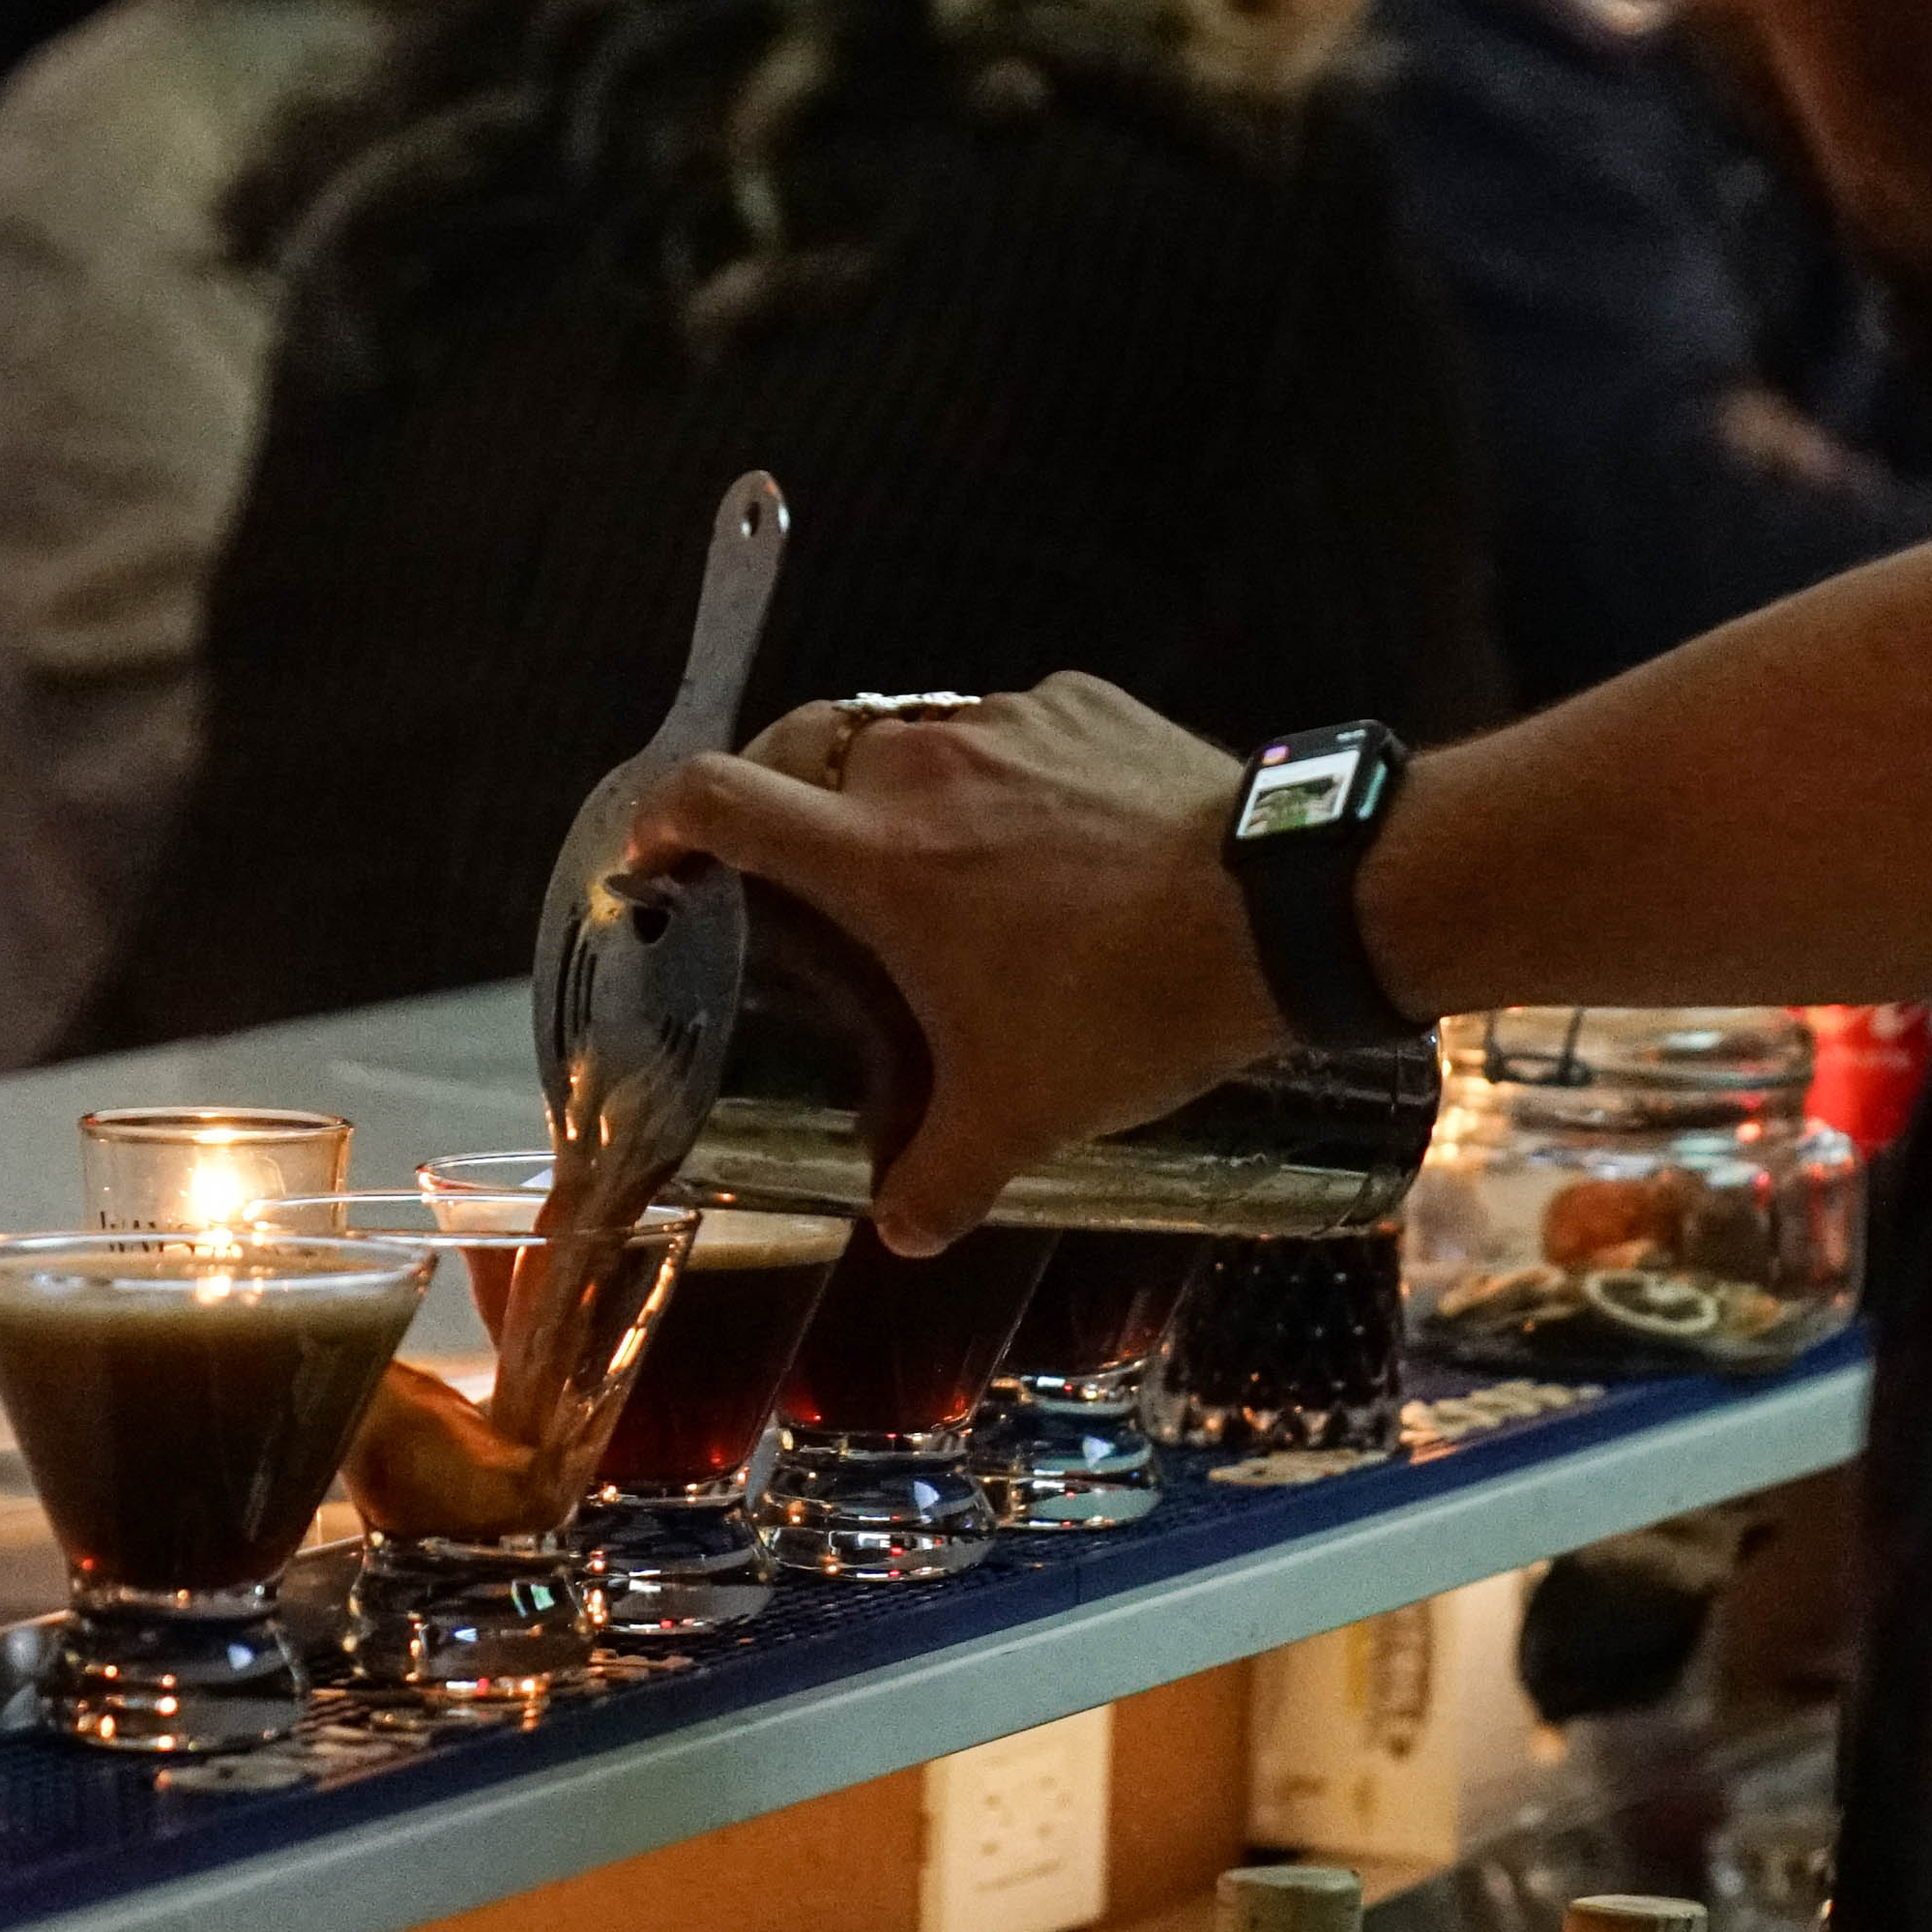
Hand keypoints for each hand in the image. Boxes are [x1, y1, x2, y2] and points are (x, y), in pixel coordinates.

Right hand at [634, 674, 1289, 1253]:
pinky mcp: (1086, 702)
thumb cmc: (1125, 1008)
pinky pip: (1011, 727)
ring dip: (897, 785)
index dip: (665, 815)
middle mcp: (920, 765)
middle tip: (796, 863)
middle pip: (803, 750)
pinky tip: (1046, 840)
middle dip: (782, 798)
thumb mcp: (1021, 1116)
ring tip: (935, 860)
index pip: (718, 796)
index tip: (654, 849)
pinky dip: (1004, 773)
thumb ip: (941, 1177)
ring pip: (909, 732)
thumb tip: (903, 1229)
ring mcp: (1007, 721)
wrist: (1277, 912)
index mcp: (872, 856)